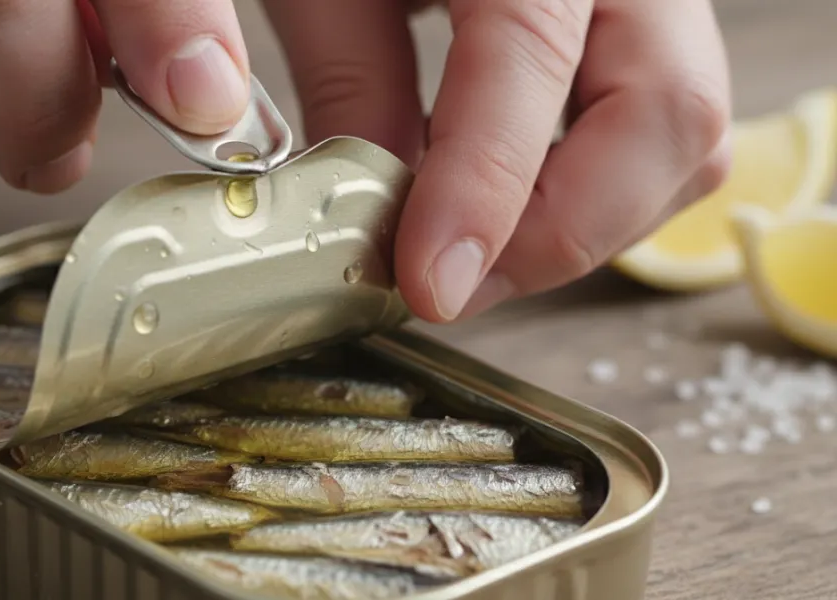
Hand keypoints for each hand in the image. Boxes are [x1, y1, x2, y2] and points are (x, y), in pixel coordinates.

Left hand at [264, 0, 732, 321]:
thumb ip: (349, 77)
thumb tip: (376, 215)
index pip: (531, 55)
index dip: (483, 187)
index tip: (427, 282)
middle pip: (667, 113)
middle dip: (559, 230)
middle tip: (450, 282)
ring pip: (684, 136)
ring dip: (582, 221)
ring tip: (468, 252)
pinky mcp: (648, 24)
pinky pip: (662, 128)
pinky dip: (593, 189)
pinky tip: (503, 201)